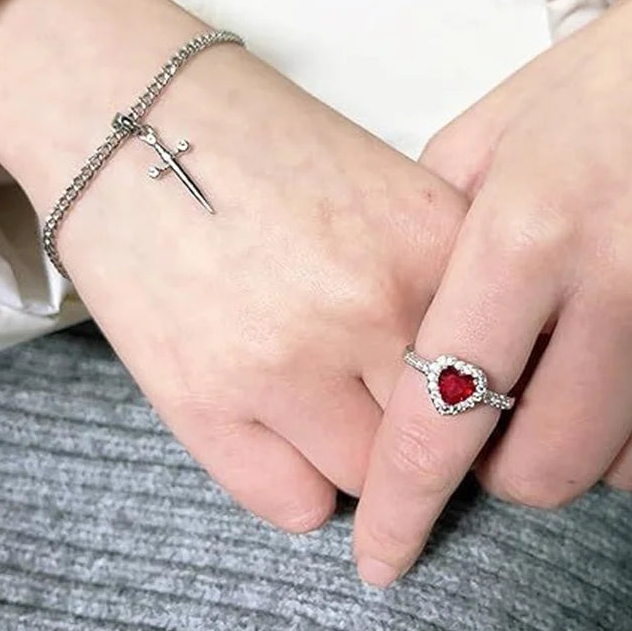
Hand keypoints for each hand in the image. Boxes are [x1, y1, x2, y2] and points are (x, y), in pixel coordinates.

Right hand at [0, 0, 466, 531]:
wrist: (132, 125)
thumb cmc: (263, 150)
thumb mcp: (384, 189)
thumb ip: (437, 280)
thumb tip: (471, 379)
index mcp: (430, 246)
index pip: (499, 374)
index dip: (478, 390)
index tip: (457, 398)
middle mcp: (368, 309)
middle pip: (436, 437)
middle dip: (415, 427)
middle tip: (376, 393)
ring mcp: (284, 363)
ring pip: (369, 479)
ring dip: (354, 453)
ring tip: (318, 400)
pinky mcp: (204, 404)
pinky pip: (295, 505)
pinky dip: (298, 481)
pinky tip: (275, 425)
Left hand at [353, 0, 631, 585]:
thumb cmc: (587, 91)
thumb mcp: (480, 143)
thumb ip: (427, 245)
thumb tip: (406, 336)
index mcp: (527, 235)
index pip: (446, 410)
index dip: (403, 501)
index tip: (379, 557)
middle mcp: (621, 291)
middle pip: (536, 472)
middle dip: (488, 473)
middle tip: (473, 421)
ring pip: (611, 473)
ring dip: (558, 454)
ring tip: (543, 388)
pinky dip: (623, 436)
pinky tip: (604, 378)